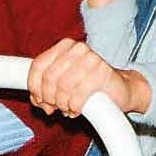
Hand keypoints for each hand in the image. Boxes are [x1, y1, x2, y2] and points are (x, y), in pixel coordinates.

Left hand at [28, 37, 147, 117]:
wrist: (120, 90)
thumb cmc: (89, 86)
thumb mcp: (65, 83)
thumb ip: (47, 87)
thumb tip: (36, 100)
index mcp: (65, 46)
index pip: (38, 65)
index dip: (34, 86)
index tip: (38, 100)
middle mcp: (78, 48)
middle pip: (49, 77)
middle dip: (48, 98)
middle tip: (54, 108)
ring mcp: (91, 59)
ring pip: (62, 87)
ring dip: (62, 104)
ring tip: (67, 108)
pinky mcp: (102, 73)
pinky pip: (77, 95)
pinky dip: (74, 107)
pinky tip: (76, 109)